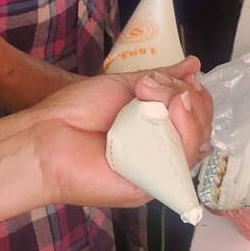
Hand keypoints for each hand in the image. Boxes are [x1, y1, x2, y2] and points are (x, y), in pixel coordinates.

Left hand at [25, 66, 213, 207]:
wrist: (47, 136)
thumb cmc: (77, 112)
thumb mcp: (125, 85)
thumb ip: (162, 78)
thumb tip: (193, 65)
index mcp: (155, 129)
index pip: (195, 114)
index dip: (197, 95)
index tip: (185, 77)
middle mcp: (161, 150)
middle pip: (202, 127)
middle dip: (191, 97)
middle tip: (158, 86)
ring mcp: (159, 168)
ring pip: (198, 142)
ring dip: (187, 110)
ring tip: (155, 95)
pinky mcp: (154, 185)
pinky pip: (184, 162)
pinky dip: (186, 132)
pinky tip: (172, 112)